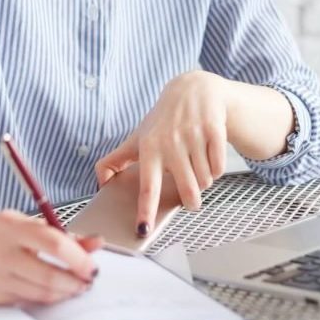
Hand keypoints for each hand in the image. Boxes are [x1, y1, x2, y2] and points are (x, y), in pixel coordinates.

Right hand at [0, 189, 102, 305]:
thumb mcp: (25, 222)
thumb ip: (61, 233)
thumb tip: (96, 243)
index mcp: (11, 227)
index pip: (53, 243)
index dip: (78, 258)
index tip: (92, 265)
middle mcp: (0, 253)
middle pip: (48, 276)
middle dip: (75, 282)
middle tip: (88, 280)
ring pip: (39, 293)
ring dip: (64, 293)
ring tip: (75, 286)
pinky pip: (25, 301)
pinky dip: (44, 298)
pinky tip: (52, 291)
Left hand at [94, 71, 227, 235]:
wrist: (192, 90)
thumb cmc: (162, 120)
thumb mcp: (137, 137)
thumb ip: (116, 161)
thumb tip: (101, 184)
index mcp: (149, 148)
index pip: (146, 187)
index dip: (145, 211)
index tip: (143, 230)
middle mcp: (170, 142)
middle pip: (187, 191)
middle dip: (192, 202)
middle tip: (190, 200)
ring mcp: (193, 135)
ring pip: (205, 181)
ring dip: (203, 181)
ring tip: (196, 167)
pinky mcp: (214, 130)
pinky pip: (219, 168)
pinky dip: (216, 169)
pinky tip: (208, 157)